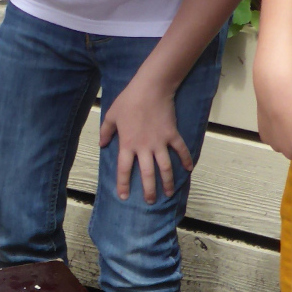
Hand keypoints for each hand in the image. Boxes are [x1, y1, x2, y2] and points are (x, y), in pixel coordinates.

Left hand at [99, 82, 191, 202]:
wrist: (150, 89)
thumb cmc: (128, 101)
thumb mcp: (111, 115)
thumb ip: (106, 131)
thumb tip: (102, 144)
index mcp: (127, 145)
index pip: (124, 170)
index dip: (123, 184)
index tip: (124, 196)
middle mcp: (144, 148)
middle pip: (147, 174)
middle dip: (149, 190)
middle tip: (150, 202)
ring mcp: (160, 142)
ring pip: (165, 168)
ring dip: (168, 182)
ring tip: (169, 193)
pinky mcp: (172, 135)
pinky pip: (181, 150)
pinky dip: (186, 159)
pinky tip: (189, 169)